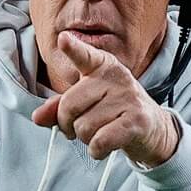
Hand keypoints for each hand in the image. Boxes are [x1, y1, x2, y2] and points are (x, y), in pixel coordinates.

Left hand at [32, 32, 179, 166]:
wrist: (152, 129)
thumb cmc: (114, 113)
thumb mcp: (87, 104)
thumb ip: (59, 108)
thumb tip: (37, 117)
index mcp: (102, 67)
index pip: (85, 56)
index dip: (73, 49)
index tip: (63, 39)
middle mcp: (115, 77)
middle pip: (69, 106)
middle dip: (68, 125)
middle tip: (79, 128)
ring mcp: (128, 98)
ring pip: (83, 127)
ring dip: (86, 139)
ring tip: (100, 133)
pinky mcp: (136, 120)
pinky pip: (100, 141)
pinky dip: (97, 151)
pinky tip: (105, 147)